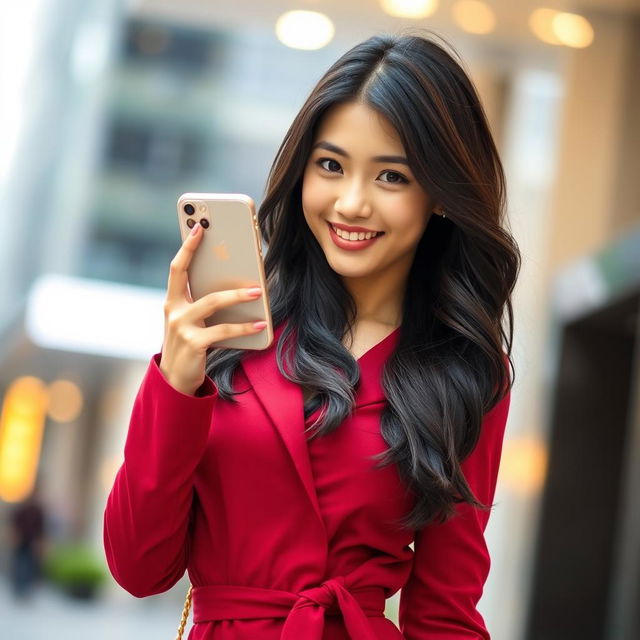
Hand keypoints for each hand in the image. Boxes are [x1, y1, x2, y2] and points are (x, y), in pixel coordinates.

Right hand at [159, 222, 265, 395]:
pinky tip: (261, 323)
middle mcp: (173, 311)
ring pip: (212, 302)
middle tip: (237, 254)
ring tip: (258, 292)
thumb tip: (238, 283)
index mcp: (172, 301)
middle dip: (206, 258)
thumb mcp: (192, 321)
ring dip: (237, 295)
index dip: (187, 247)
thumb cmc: (189, 344)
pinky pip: (224, 330)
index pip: (176, 268)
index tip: (199, 226)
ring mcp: (182, 327)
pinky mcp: (194, 343)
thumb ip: (203, 302)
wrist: (175, 381)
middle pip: (190, 277)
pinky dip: (244, 327)